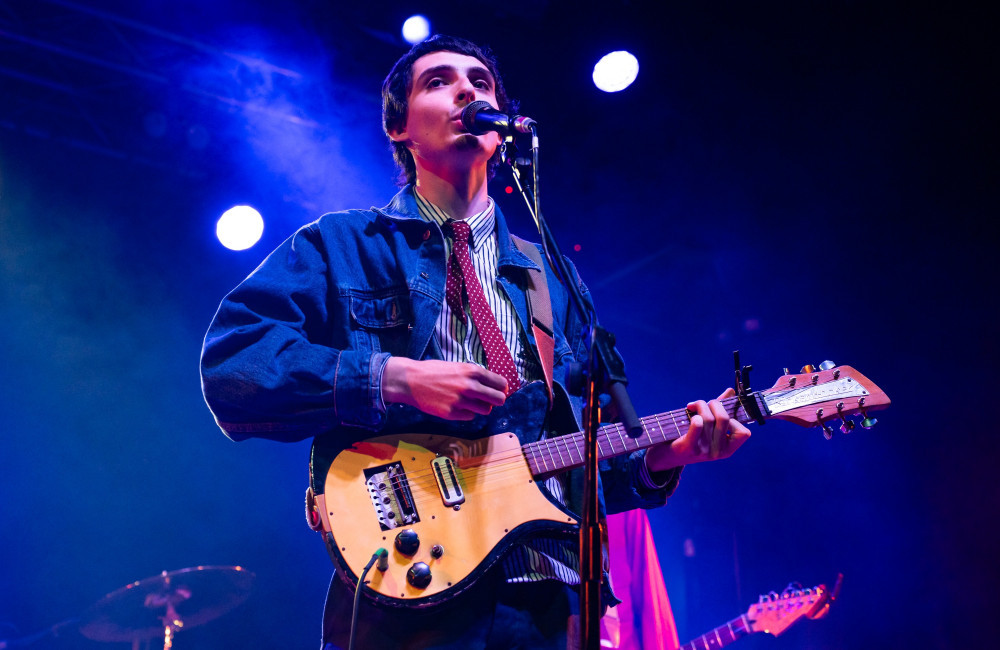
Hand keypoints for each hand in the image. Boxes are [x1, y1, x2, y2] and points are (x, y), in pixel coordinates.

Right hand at [382, 357, 507, 419]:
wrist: (411, 380)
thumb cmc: (434, 371)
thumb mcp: (458, 366)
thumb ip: (476, 375)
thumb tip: (495, 385)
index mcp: (472, 371)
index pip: (501, 383)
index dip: (502, 388)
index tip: (500, 390)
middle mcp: (469, 386)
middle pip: (498, 399)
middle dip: (497, 400)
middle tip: (492, 400)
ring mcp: (461, 401)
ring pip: (486, 410)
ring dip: (482, 407)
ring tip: (472, 402)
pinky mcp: (452, 413)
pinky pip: (470, 416)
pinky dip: (467, 412)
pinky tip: (457, 406)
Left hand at [645, 387, 750, 471]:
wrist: (667, 455)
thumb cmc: (691, 437)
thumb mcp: (709, 427)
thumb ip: (721, 410)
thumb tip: (730, 392)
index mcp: (727, 449)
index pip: (744, 433)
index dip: (735, 419)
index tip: (722, 414)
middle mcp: (718, 452)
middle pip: (724, 418)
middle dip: (714, 404)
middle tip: (704, 404)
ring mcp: (704, 451)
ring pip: (708, 418)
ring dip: (700, 405)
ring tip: (693, 406)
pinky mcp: (688, 448)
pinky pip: (697, 426)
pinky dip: (695, 416)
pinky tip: (691, 413)